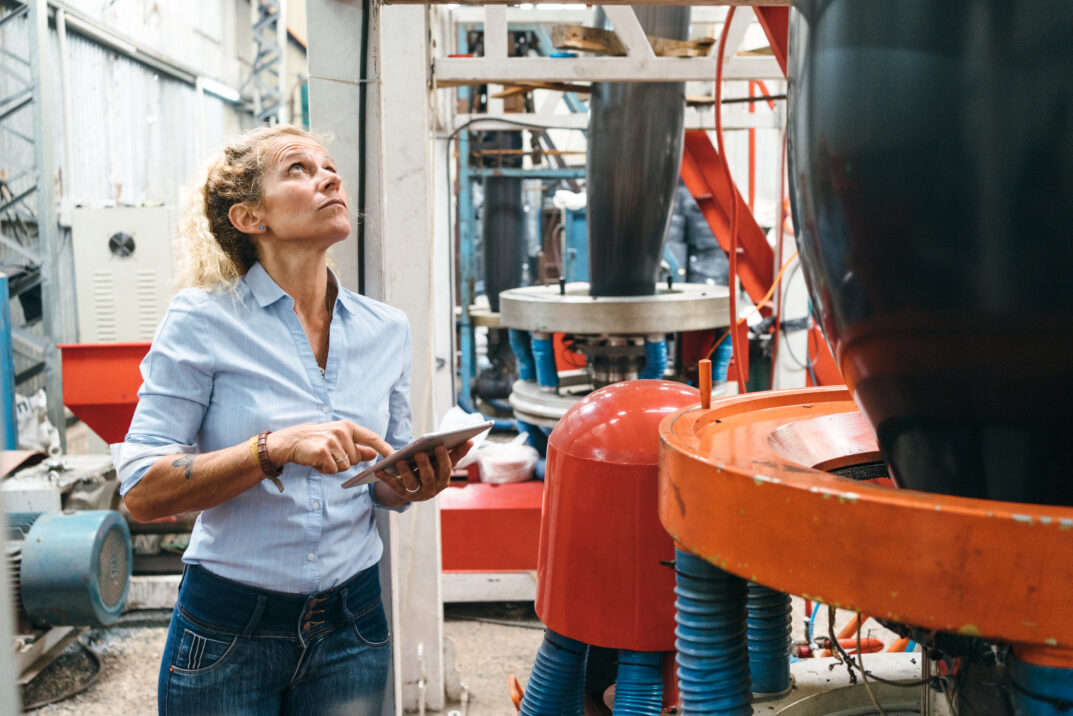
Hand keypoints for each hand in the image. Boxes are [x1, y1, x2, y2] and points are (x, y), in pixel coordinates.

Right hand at [266, 420, 392, 474]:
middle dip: (345, 461)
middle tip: (330, 454)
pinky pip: (333, 470)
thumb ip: (358, 447)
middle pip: (356, 458)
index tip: (395, 455)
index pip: (371, 437)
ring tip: (323, 457)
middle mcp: (342, 432)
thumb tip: (375, 453)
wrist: (291, 441)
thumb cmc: (317, 440)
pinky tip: (317, 461)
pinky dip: (325, 470)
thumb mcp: (338, 439)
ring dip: (334, 466)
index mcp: (347, 427)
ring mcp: (332, 441)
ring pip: (345, 466)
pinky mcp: (323, 452)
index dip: (384, 447)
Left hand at [376, 440, 472, 502]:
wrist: (417, 488)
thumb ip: (455, 452)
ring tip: (400, 460)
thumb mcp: (442, 462)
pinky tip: (380, 471)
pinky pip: (395, 488)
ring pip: (412, 483)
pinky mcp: (404, 496)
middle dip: (424, 465)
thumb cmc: (433, 469)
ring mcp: (418, 493)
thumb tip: (470, 440)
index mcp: (444, 479)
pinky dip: (387, 480)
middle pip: (429, 477)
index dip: (444, 458)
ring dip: (406, 472)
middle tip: (419, 452)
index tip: (440, 445)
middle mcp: (432, 489)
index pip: (446, 469)